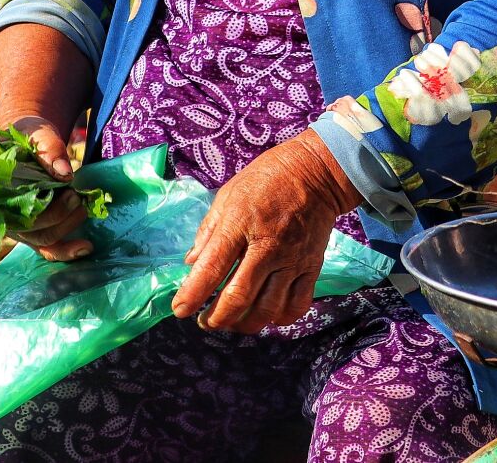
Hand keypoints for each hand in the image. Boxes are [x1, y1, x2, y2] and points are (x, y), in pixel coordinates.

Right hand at [1, 114, 92, 261]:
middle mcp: (3, 213)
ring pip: (42, 240)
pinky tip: (86, 247)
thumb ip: (48, 149)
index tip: (69, 192)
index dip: (43, 208)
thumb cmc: (27, 136)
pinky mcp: (33, 230)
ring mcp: (19, 225)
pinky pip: (48, 248)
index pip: (15, 211)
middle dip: (60, 215)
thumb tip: (65, 173)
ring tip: (84, 208)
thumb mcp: (36, 133)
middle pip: (32, 229)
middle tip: (77, 196)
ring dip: (67, 227)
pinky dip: (67, 251)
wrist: (29, 139)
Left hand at [172, 131, 360, 334]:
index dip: (193, 294)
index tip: (181, 309)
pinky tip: (267, 315)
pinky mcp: (312, 267)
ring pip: (267, 308)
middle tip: (205, 322)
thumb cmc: (266, 180)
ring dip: (245, 324)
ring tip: (232, 323)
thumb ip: (209, 231)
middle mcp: (267, 246)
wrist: (316, 172)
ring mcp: (292, 259)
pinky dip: (279, 319)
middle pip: (238, 297)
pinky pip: (297, 305)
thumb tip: (191, 263)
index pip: (212, 267)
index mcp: (240, 223)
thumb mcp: (229, 195)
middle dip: (216, 318)